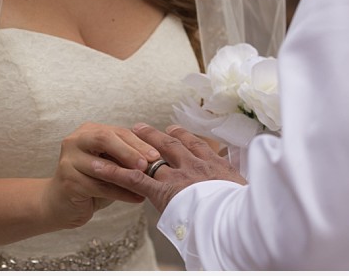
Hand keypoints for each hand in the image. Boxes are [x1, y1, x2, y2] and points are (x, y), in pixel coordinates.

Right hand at [40, 122, 159, 228]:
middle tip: (148, 165)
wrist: (60, 203)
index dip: (138, 142)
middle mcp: (75, 141)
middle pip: (105, 139)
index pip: (117, 132)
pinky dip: (121, 193)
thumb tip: (155, 158)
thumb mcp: (108, 164)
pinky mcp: (68, 181)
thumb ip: (124, 157)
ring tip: (146, 185)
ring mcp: (69, 160)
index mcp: (88, 132)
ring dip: (127, 176)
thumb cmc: (90, 181)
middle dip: (129, 151)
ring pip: (103, 166)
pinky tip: (137, 198)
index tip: (156, 155)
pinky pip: (100, 187)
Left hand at [91, 123, 244, 211]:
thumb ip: (241, 182)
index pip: (196, 145)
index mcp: (216, 165)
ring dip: (135, 146)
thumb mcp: (249, 191)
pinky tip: (98, 168)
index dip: (183, 137)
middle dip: (156, 135)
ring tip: (123, 136)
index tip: (174, 131)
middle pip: (172, 143)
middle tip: (142, 128)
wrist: (243, 220)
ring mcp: (179, 176)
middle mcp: (195, 164)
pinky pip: (134, 179)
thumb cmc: (250, 210)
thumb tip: (250, 181)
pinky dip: (114, 173)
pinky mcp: (164, 192)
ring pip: (151, 155)